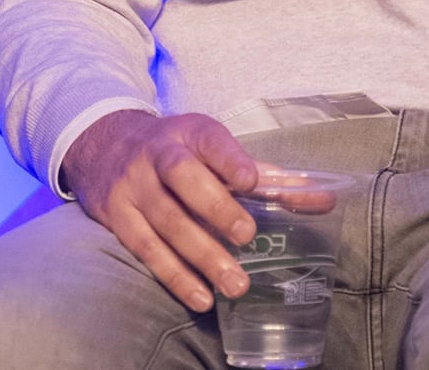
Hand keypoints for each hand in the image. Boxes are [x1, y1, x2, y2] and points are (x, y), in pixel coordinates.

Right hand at [59, 111, 332, 312]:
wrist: (104, 147)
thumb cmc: (178, 153)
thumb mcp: (215, 152)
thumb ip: (267, 177)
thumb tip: (323, 198)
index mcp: (189, 133)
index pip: (210, 140)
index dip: (229, 159)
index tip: (251, 181)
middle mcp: (156, 154)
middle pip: (182, 176)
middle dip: (215, 206)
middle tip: (246, 235)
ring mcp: (133, 185)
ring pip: (165, 219)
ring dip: (201, 254)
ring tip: (235, 283)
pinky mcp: (116, 215)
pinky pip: (145, 248)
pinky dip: (173, 275)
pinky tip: (201, 296)